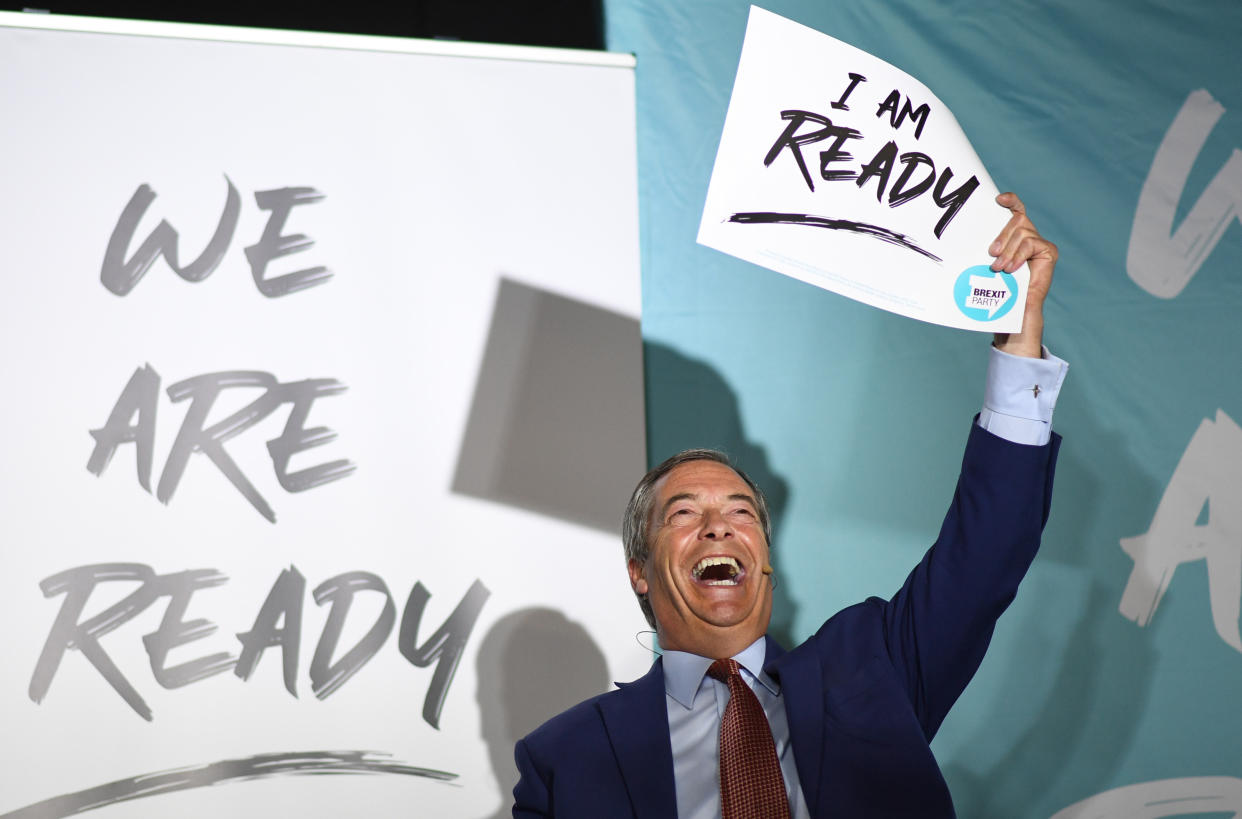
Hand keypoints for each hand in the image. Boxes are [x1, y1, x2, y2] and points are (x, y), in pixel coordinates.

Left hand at [989, 192, 1056, 357]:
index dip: (1009, 200)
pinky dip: (1019, 255)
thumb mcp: (987, 262)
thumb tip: (961, 234)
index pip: (1014, 209)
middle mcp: (1028, 234)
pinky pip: (1032, 243)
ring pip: (1022, 232)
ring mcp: (1039, 242)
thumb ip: (986, 248)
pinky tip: (1012, 268)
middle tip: (991, 254)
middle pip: (1016, 219)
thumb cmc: (996, 287)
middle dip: (1002, 235)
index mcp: (1012, 234)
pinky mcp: (1049, 251)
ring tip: (1000, 268)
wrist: (1011, 310)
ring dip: (1008, 250)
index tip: (998, 199)